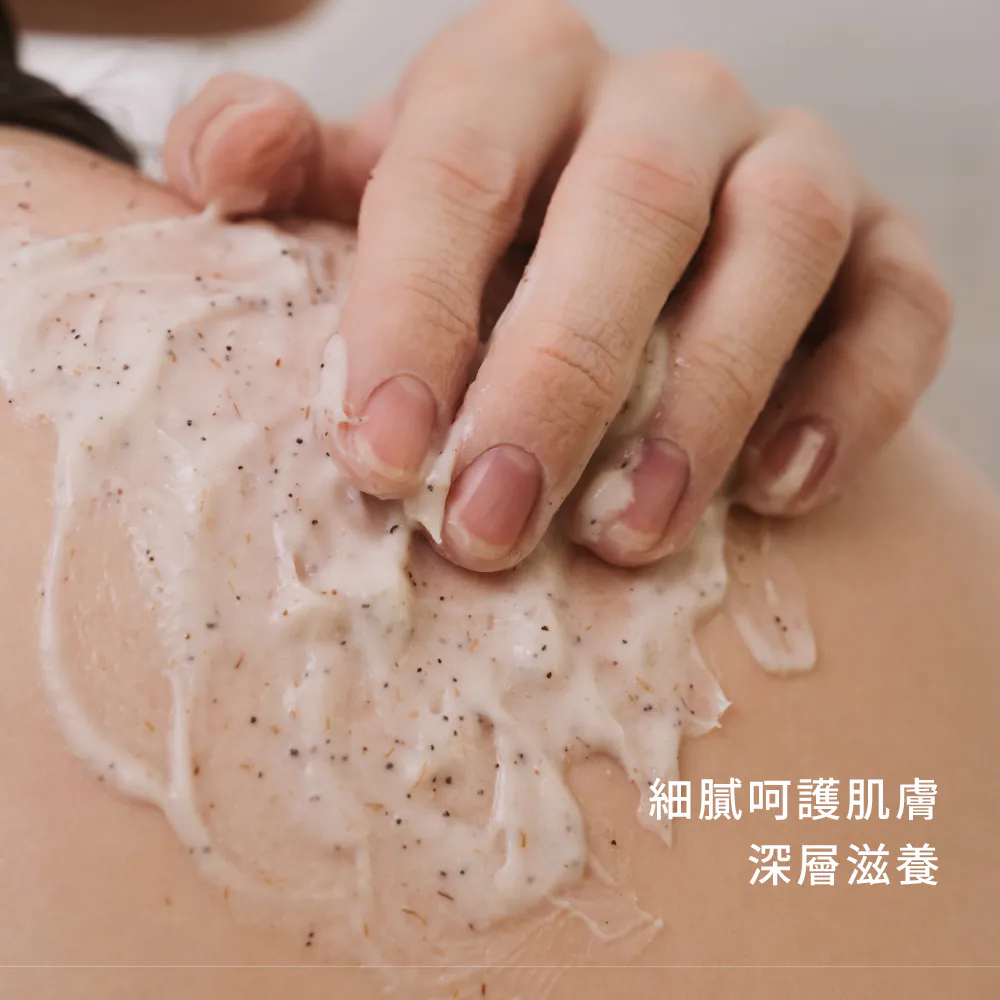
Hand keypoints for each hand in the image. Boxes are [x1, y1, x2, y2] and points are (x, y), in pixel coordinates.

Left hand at [162, 0, 951, 570]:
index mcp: (516, 76)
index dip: (415, 311)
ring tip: (627, 534)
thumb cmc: (462, 257)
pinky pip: (902, 306)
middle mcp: (661, 105)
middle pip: (628, 206)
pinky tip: (778, 494)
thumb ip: (276, 172)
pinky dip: (852, 400)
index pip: (458, 164)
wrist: (601, 274)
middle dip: (557, 379)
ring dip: (703, 403)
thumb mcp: (354, 206)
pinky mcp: (879, 251)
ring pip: (781, 243)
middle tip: (489, 530)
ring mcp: (783, 167)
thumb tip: (224, 164)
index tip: (383, 461)